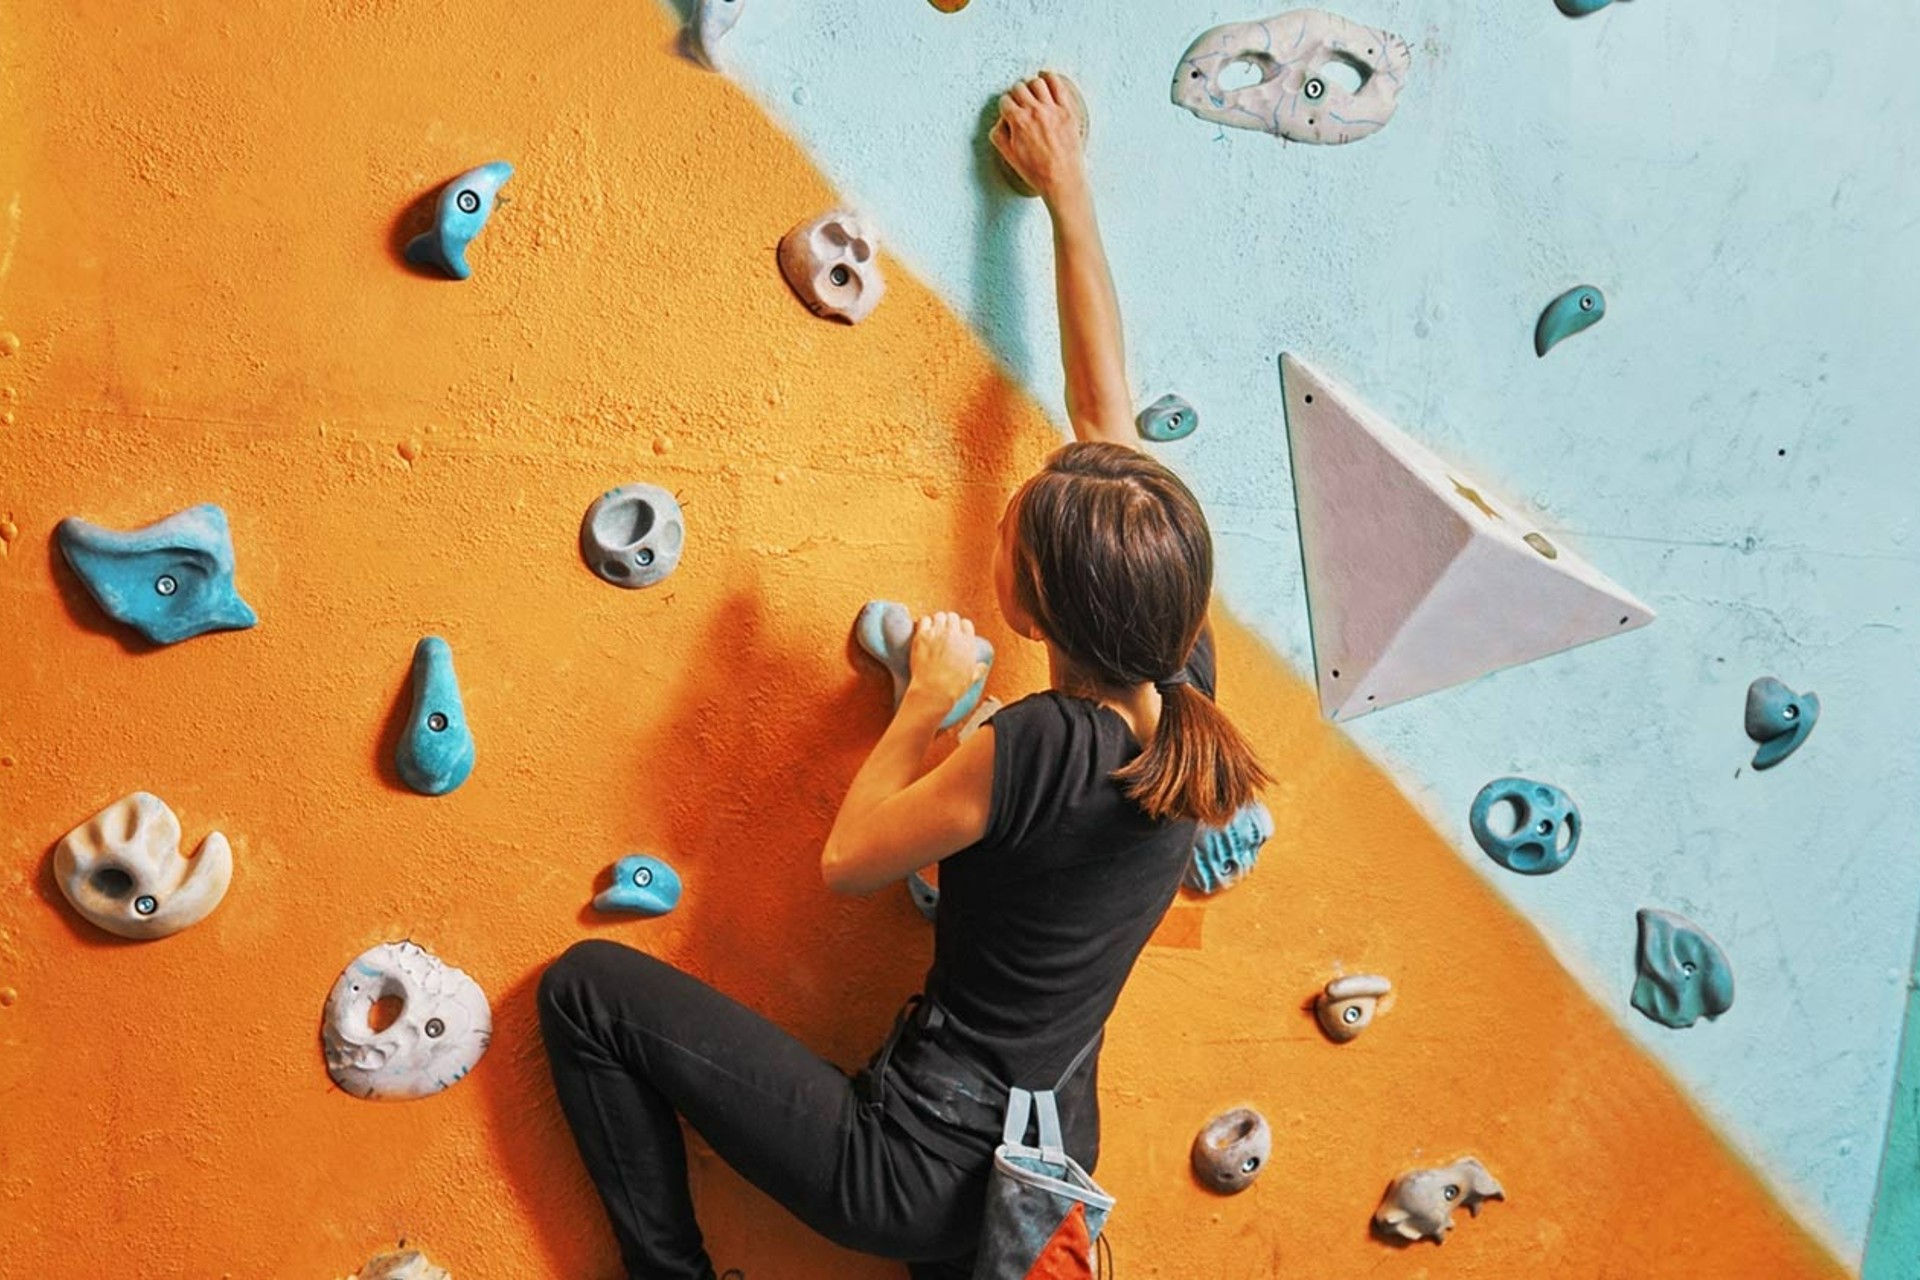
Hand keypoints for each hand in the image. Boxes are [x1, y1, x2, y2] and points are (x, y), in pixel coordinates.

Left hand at [906, 612, 987, 712]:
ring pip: (938, 616)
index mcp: (968, 643)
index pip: (966, 624)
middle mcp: (954, 635)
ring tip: (933, 630)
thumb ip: (978, 669)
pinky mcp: (922, 636)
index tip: (956, 633)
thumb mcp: (971, 678)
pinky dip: (924, 624)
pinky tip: (923, 631)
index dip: (960, 627)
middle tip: (942, 631)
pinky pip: (924, 620)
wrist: (933, 691)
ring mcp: (938, 634)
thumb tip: (983, 666)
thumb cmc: (953, 687)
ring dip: (936, 622)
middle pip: (952, 617)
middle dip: (948, 622)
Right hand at [991, 72, 1085, 203]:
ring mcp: (1052, 109)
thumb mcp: (1009, 156)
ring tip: (1033, 92)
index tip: (1009, 109)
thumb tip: (1001, 120)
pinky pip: (1058, 85)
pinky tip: (1046, 77)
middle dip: (1016, 94)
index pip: (1005, 101)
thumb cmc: (1037, 171)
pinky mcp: (1067, 110)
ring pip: (1037, 83)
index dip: (1005, 106)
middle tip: (1020, 101)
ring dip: (1032, 85)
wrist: (1062, 179)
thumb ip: (999, 134)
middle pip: (1019, 88)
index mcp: (1018, 121)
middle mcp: (1034, 111)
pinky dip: (1050, 77)